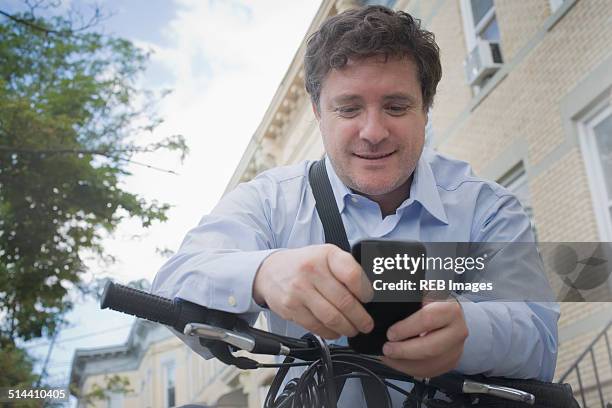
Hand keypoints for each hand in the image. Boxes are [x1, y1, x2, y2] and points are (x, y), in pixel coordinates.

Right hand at [253, 244, 373, 338]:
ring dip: (347, 328)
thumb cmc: (304, 264)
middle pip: (344, 301)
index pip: (352, 275)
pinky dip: (330, 333)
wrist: (269, 271)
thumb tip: (368, 293)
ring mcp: (299, 290)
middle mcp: (312, 270)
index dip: (366, 291)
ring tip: (353, 329)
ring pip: (332, 317)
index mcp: (326, 255)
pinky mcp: (291, 308)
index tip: (369, 300)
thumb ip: (346, 269)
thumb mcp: (326, 255)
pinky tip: (335, 331)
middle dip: (360, 318)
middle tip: (366, 324)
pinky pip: (316, 326)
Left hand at [381, 299, 467, 377]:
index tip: (391, 333)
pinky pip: (429, 370)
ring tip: (388, 356)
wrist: (450, 314)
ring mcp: (456, 349)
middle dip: (404, 351)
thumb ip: (411, 294)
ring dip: (405, 363)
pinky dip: (410, 368)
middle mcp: (457, 331)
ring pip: (429, 363)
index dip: (406, 328)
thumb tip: (394, 295)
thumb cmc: (433, 302)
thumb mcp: (423, 292)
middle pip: (430, 347)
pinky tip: (397, 362)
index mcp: (450, 310)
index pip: (427, 320)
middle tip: (387, 348)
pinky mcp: (450, 361)